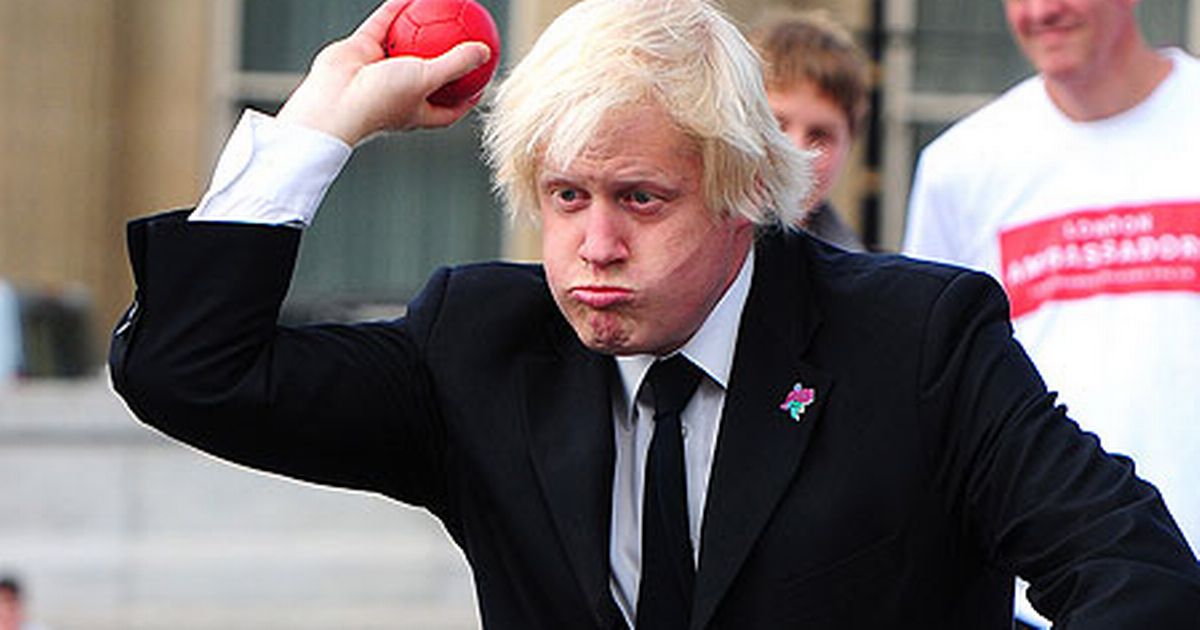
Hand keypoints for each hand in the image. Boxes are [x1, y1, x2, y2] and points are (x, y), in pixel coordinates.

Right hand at [277, 0, 491, 145]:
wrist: (332, 101)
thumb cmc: (382, 99)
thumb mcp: (428, 80)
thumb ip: (457, 64)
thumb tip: (486, 51)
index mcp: (416, 111)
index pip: (448, 108)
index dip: (467, 96)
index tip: (482, 80)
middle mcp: (399, 92)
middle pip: (429, 73)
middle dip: (444, 57)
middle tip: (465, 38)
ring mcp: (379, 71)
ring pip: (405, 44)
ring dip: (420, 27)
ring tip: (441, 9)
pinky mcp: (360, 49)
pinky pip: (383, 24)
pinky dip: (396, 9)